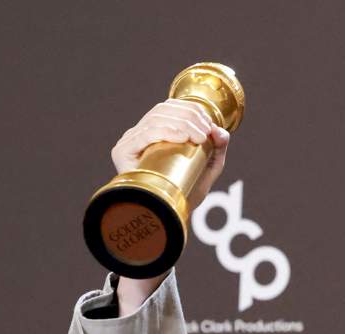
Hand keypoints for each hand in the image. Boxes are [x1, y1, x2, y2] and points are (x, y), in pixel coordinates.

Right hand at [110, 98, 230, 209]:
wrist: (168, 216)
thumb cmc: (185, 192)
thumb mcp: (207, 168)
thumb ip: (217, 149)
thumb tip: (221, 131)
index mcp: (154, 131)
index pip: (169, 107)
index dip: (191, 109)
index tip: (209, 124)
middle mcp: (139, 133)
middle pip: (163, 110)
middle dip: (189, 117)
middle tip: (206, 133)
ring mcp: (129, 141)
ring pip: (155, 119)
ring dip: (181, 123)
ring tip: (199, 137)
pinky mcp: (123, 152)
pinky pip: (144, 134)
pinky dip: (165, 131)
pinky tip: (182, 137)